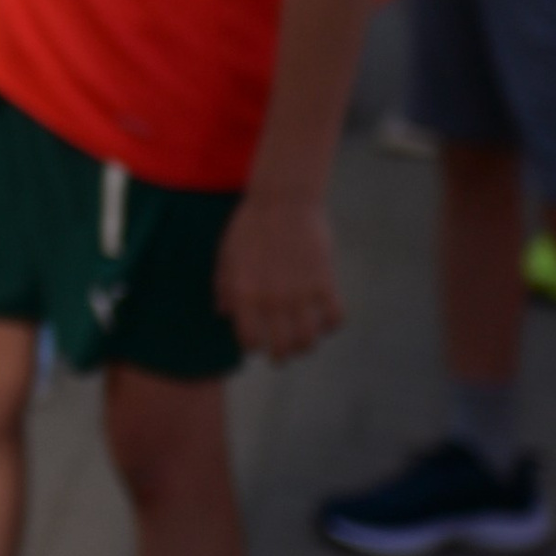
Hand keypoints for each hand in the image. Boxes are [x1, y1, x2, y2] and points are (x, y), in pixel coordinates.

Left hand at [216, 191, 342, 358]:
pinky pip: (333, 318)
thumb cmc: (249, 225)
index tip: (258, 343)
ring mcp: (299, 293)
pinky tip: (324, 318)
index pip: (250, 341)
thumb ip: (224, 286)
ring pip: (308, 339)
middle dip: (281, 356)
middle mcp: (271, 300)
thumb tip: (222, 313)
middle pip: (282, 347)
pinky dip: (330, 325)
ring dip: (306, 345)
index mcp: (244, 294)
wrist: (282, 200)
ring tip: (303, 340)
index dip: (254, 346)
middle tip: (283, 354)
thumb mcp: (226, 255)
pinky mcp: (324, 282)